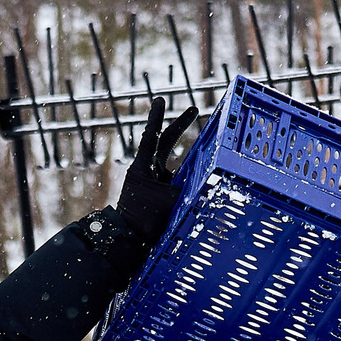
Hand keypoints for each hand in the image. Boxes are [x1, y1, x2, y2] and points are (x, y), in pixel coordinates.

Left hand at [114, 96, 199, 244]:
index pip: (151, 137)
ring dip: (184, 145)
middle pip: (165, 142)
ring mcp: (152, 180)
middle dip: (179, 126)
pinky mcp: (158, 191)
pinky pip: (176, 173)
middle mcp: (146, 170)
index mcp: (143, 167)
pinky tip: (201, 160)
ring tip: (196, 126)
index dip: (156, 118)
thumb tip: (211, 176)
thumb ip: (189, 186)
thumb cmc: (146, 221)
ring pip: (170, 156)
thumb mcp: (171, 202)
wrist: (129, 240)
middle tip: (194, 110)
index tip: (160, 100)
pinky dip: (188, 167)